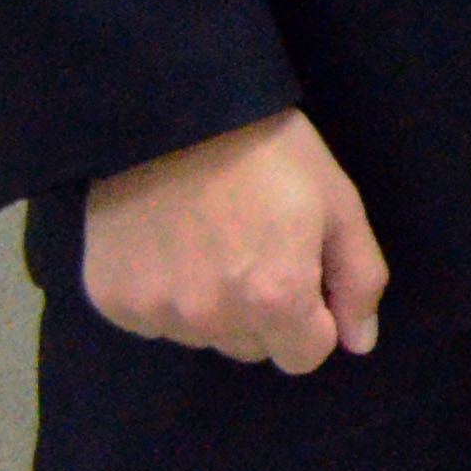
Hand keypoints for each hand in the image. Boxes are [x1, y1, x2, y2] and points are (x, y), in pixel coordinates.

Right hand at [81, 109, 385, 373]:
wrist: (174, 113)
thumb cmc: (270, 152)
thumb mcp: (337, 203)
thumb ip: (358, 279)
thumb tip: (359, 342)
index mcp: (275, 299)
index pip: (305, 356)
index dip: (313, 318)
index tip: (302, 273)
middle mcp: (212, 318)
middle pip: (254, 349)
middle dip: (265, 312)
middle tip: (257, 247)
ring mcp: (155, 312)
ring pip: (204, 336)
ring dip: (215, 305)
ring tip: (213, 239)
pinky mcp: (111, 300)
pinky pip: (155, 320)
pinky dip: (167, 295)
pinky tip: (172, 244)